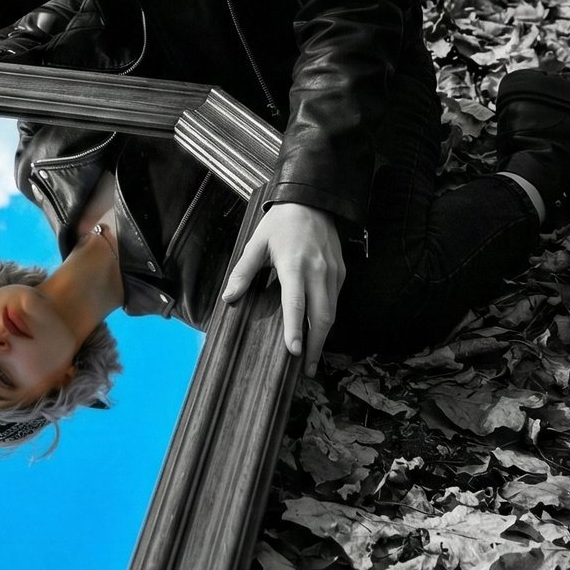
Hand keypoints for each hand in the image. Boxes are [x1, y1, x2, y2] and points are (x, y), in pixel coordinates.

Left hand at [221, 202, 345, 376]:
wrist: (312, 201)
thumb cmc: (281, 223)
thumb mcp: (257, 244)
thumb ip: (243, 273)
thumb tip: (229, 298)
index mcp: (294, 266)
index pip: (296, 305)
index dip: (295, 331)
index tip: (293, 353)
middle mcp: (317, 272)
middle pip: (321, 317)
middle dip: (315, 346)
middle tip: (305, 368)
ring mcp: (332, 273)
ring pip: (332, 312)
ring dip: (323, 337)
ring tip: (311, 356)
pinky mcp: (341, 272)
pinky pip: (335, 301)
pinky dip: (328, 319)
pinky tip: (318, 330)